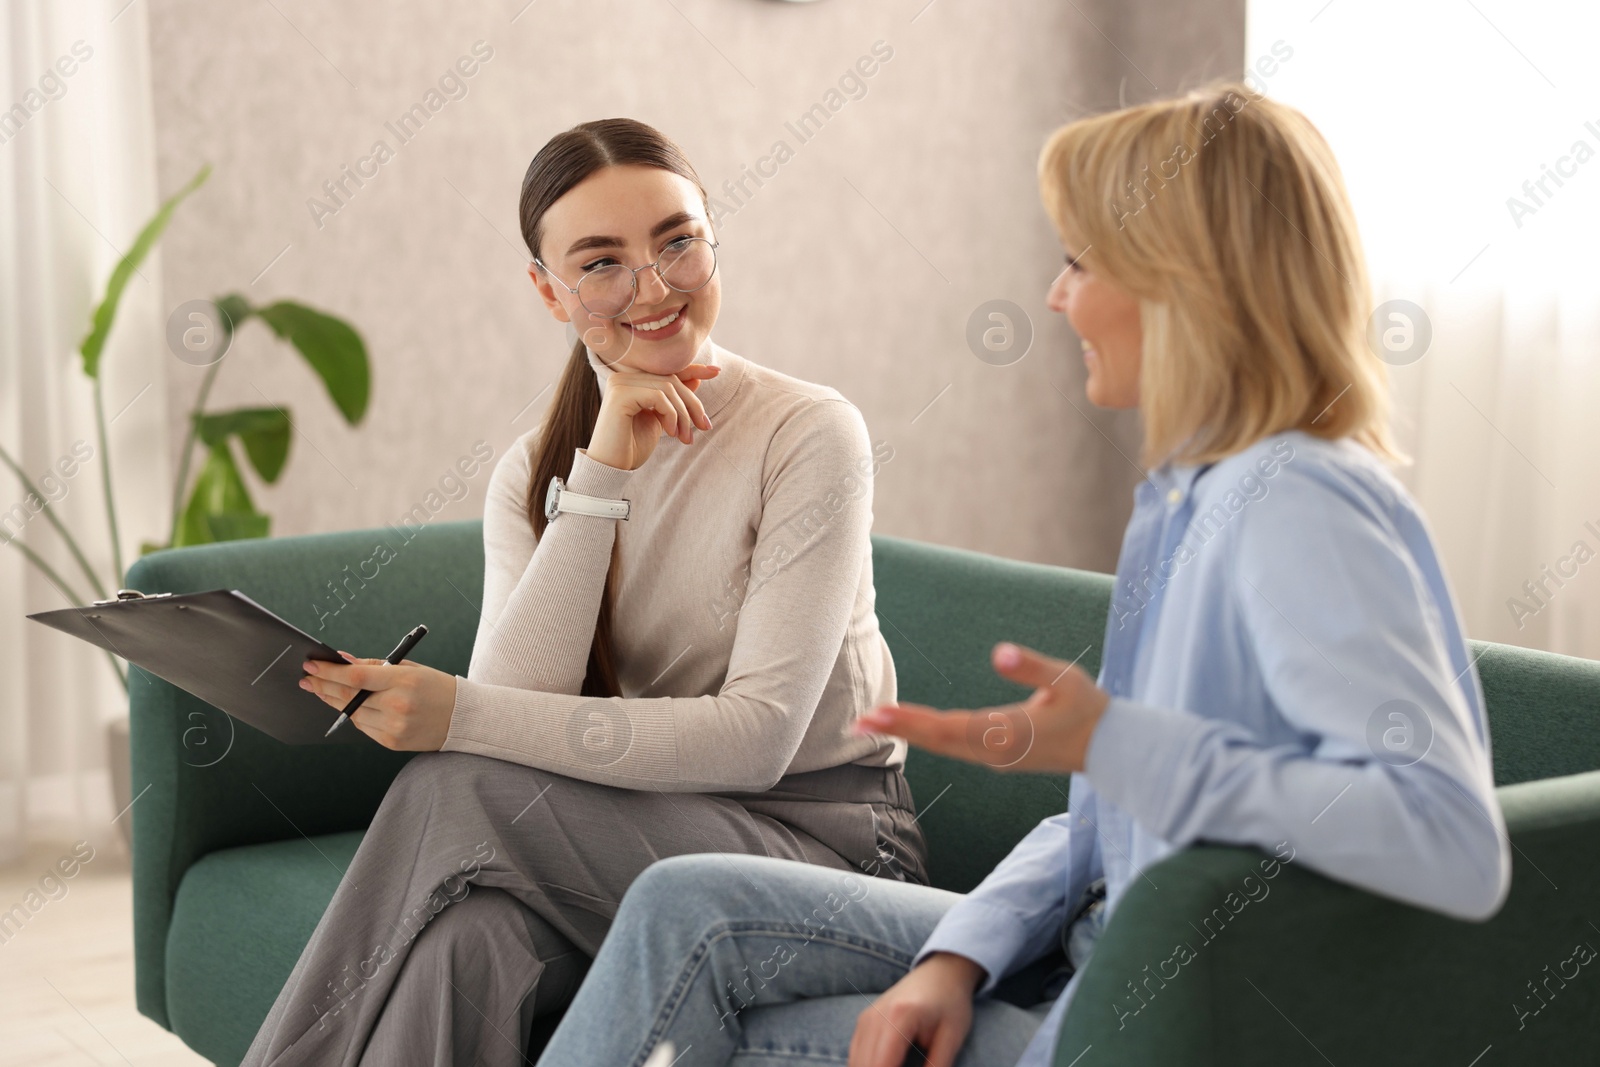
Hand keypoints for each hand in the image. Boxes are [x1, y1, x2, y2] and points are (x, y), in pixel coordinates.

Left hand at [300, 651, 457, 750]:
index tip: (312, 665)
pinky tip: (348, 706)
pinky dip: (353, 715)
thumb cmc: (437, 688)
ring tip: (323, 690)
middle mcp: (397, 705)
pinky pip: (363, 727)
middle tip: (308, 678)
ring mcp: (394, 726)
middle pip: (348, 696)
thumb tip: (343, 661)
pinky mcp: (392, 742)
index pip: (356, 677)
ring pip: (351, 713)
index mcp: (403, 681)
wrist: (463, 718)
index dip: (329, 671)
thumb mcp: (410, 668)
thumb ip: (375, 666)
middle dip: (323, 686)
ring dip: (334, 701)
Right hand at [585, 363, 719, 470]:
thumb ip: (673, 400)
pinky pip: (658, 396)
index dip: (694, 369)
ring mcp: (620, 383)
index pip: (667, 370)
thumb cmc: (632, 448)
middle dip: (693, 404)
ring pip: (668, 387)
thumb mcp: (661, 420)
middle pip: (672, 380)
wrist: (611, 468)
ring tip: (685, 437)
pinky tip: (670, 433)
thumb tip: (696, 379)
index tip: (716, 371)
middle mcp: (623, 377)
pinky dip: (671, 414)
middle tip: (704, 427)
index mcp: (632, 382)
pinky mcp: (620, 394)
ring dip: (684, 414)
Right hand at [848, 952, 985, 1066]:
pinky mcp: (863, 1022)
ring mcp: (865, 1018)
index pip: (882, 1065)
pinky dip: (866, 1066)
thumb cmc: (950, 1002)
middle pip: (864, 1066)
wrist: (941, 972)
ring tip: (900, 1066)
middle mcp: (875, 1017)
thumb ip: (937, 1066)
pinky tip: (888, 1066)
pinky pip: (855, 1055)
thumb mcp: (952, 1036)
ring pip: (855, 1063)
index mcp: (899, 1017)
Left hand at [853, 642, 1111, 772]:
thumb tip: (1000, 652)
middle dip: (898, 728)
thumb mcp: (1067, 679)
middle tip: (858, 722)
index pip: (949, 727)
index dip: (912, 721)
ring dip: (908, 732)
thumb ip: (1033, 667)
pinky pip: (953, 746)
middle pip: (938, 739)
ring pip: (943, 745)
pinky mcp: (997, 754)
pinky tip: (907, 727)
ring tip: (870, 723)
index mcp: (1008, 733)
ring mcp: (994, 757)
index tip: (879, 715)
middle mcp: (995, 751)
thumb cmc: (1089, 708)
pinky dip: (927, 735)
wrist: (1111, 748)